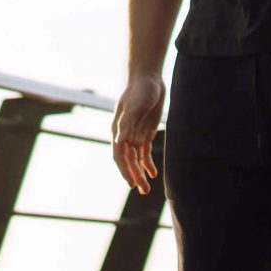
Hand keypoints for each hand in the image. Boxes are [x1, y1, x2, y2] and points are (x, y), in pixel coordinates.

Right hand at [111, 74, 165, 193]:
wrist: (148, 79)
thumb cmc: (139, 90)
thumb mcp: (133, 106)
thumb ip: (126, 123)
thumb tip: (120, 141)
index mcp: (118, 130)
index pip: (120, 156)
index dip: (125, 170)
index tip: (131, 183)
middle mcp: (125, 135)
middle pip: (128, 161)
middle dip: (134, 176)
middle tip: (143, 191)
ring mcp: (134, 135)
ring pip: (136, 159)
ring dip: (140, 173)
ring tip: (146, 189)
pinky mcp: (145, 133)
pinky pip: (145, 152)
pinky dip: (148, 163)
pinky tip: (152, 174)